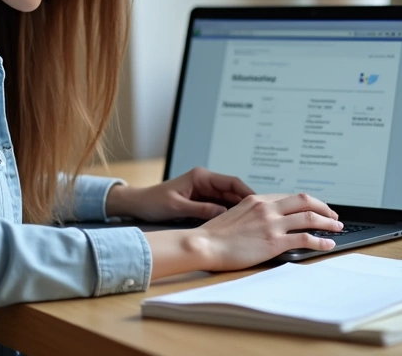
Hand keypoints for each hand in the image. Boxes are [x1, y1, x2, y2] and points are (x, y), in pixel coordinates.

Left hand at [106, 167, 253, 221]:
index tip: (259, 202)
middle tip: (263, 214)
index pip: (230, 182)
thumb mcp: (177, 207)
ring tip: (255, 221)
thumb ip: (201, 209)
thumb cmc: (154, 202)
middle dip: (247, 202)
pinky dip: (230, 213)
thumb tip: (224, 212)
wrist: (138, 204)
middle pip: (233, 190)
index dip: (246, 191)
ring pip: (228, 199)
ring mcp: (204, 191)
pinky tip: (239, 224)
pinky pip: (220, 206)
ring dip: (240, 209)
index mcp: (200, 176)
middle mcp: (205, 181)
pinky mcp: (201, 200)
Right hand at [187, 192, 341, 271]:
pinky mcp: (274, 241)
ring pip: (309, 217)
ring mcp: (271, 223)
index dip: (306, 203)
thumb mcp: (233, 216)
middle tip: (333, 215)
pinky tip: (328, 244)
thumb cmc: (213, 235)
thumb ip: (250, 215)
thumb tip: (261, 223)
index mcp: (256, 200)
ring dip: (328, 222)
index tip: (314, 209)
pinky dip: (321, 240)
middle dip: (323, 207)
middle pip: (304, 200)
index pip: (288, 197)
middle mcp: (266, 207)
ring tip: (337, 227)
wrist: (204, 244)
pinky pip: (305, 238)